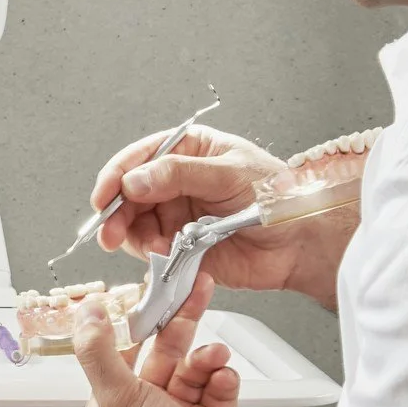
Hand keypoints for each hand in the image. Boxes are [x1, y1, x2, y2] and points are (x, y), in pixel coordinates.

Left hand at [75, 274, 256, 406]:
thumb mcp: (118, 397)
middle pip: (164, 351)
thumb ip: (98, 352)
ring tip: (214, 356)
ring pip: (194, 365)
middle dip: (180, 324)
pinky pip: (219, 383)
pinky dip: (224, 377)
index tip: (152, 294)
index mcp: (115, 404)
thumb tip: (87, 316)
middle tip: (195, 295)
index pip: (123, 349)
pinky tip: (223, 379)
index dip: (139, 321)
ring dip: (206, 355)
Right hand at [91, 124, 356, 311]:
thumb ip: (181, 174)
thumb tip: (136, 179)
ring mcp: (177, 215)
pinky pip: (151, 250)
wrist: (301, 243)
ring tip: (140, 245)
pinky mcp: (180, 247)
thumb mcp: (231, 174)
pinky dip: (149, 255)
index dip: (118, 174)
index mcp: (190, 151)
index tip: (106, 194)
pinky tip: (162, 255)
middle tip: (110, 229)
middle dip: (116, 210)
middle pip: (130, 192)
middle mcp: (177, 182)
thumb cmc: (279, 197)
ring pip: (134, 223)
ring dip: (129, 235)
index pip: (142, 156)